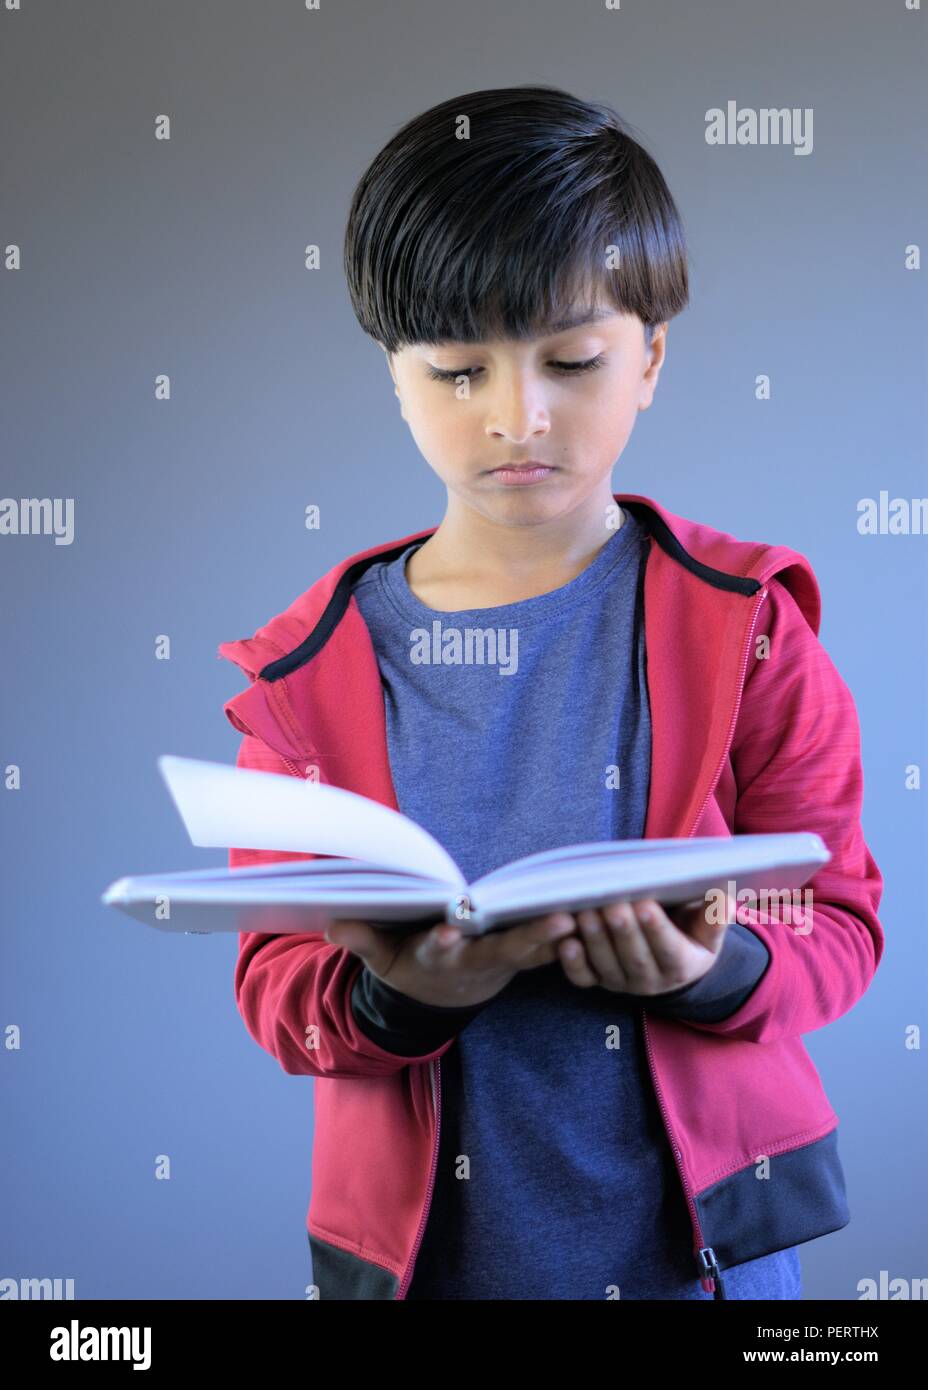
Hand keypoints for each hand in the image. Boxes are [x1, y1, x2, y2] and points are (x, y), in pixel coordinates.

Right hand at [323, 911, 576, 1009]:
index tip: (446, 933)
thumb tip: (332, 926)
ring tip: (580, 917)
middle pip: (502, 951)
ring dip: (555, 937)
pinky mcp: (519, 958)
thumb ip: (362, 940)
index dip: (441, 942)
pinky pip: (547, 950)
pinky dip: (568, 937)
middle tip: (556, 924)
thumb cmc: (406, 965)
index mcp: (435, 957)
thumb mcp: (379, 958)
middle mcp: (472, 961)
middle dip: (528, 939)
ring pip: (531, 951)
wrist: (437, 995)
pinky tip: (590, 915)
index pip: (438, 950)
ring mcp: (499, 962)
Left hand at [556, 890, 735, 994]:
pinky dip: (572, 963)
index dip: (657, 929)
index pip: (670, 950)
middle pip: (635, 958)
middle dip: (622, 931)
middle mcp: (651, 981)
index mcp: (682, 966)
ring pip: (607, 966)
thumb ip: (715, 917)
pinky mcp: (598, 981)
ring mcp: (622, 983)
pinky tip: (565, 942)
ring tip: (586, 913)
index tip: (645, 905)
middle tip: (611, 904)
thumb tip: (723, 900)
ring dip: (595, 940)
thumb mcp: (708, 928)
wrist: (672, 961)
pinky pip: (583, 978)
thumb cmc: (690, 933)